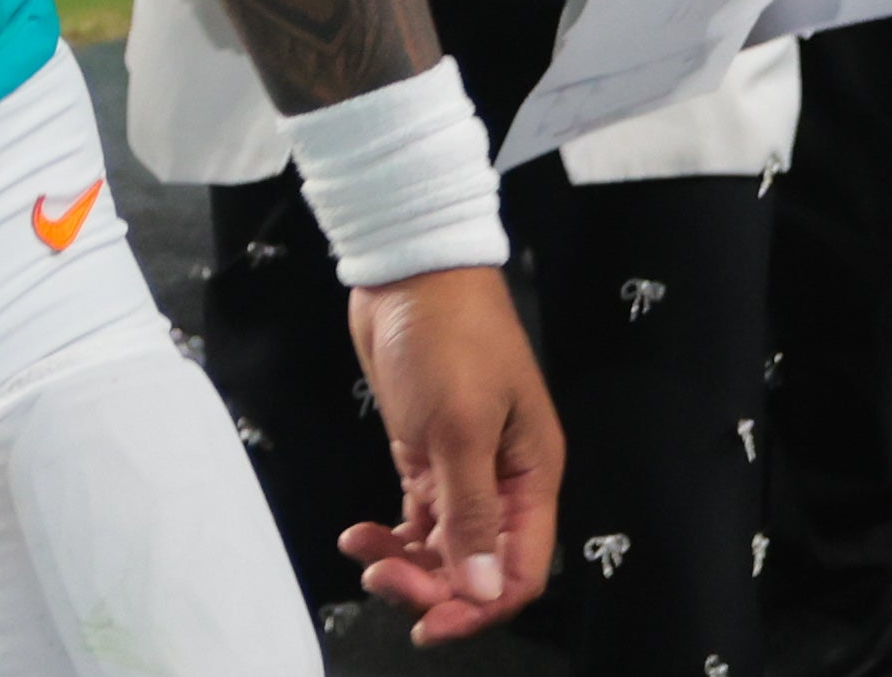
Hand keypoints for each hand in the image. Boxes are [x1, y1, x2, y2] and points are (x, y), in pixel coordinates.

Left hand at [341, 265, 562, 643]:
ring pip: (444, 547)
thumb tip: (485, 589)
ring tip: (363, 555)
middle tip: (381, 582)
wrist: (408, 269)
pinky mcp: (426, 454)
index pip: (522, 570)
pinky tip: (359, 536)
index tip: (431, 622)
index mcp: (532, 477)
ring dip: (407, 565)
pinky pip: (418, 517)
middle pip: (480, 565)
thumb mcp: (459, 426)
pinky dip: (391, 535)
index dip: (482, 605)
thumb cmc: (446, 337)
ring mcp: (464, 468)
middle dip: (434, 586)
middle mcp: (504, 481)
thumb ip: (471, 511)